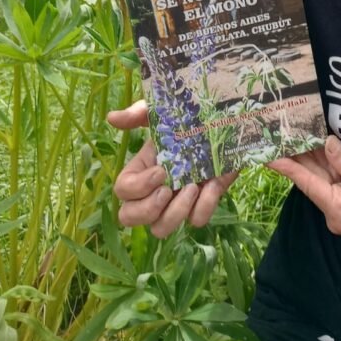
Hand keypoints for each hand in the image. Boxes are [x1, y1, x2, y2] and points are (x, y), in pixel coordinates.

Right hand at [108, 99, 237, 237]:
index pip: (122, 192)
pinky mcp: (203, 204)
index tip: (160, 171)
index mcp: (142, 168)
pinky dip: (205, 206)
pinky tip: (213, 184)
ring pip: (160, 229)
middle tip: (168, 189)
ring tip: (193, 186)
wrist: (228, 121)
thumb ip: (139, 114)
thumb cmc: (191, 117)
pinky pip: (196, 221)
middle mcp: (154, 190)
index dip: (137, 188)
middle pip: (130, 218)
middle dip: (148, 209)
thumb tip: (112, 117)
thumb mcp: (164, 112)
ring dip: (176, 212)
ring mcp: (177, 201)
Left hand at [269, 135, 340, 255]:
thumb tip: (326, 142)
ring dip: (313, 157)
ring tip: (296, 133)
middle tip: (281, 131)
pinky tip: (321, 146)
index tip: (267, 152)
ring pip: (323, 178)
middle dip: (298, 155)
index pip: (305, 182)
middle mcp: (333, 211)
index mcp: (336, 209)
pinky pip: (335, 181)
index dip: (286, 165)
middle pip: (312, 178)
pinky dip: (329, 164)